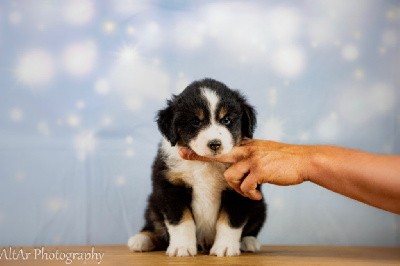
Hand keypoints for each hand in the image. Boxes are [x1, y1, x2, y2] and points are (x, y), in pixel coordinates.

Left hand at [179, 139, 309, 199]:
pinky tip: (257, 196)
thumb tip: (237, 159)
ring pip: (229, 176)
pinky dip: (249, 195)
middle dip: (198, 157)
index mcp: (246, 145)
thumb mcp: (263, 150)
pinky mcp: (260, 171)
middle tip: (182, 155)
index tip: (182, 149)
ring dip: (236, 188)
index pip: (221, 146)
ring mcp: (252, 159)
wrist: (303, 160)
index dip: (201, 149)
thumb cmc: (284, 158)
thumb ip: (249, 153)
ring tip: (248, 192)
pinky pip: (244, 187)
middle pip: (217, 154)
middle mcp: (246, 150)